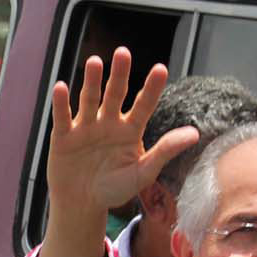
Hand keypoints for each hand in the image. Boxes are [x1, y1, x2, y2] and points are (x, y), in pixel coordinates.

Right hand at [45, 48, 197, 218]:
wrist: (82, 204)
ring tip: (95, 62)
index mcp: (130, 130)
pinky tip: (61, 87)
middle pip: (115, 94)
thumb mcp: (142, 173)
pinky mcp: (63, 136)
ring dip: (92, 81)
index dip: (151, 88)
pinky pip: (63, 117)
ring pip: (90, 99)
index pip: (143, 105)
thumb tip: (195, 134)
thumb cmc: (114, 190)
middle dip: (119, 74)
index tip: (160, 69)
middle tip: (123, 53)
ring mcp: (86, 127)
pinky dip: (61, 103)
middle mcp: (109, 122)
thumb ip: (165, 151)